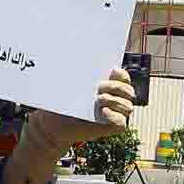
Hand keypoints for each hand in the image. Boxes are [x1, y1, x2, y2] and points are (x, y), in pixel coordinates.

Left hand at [23, 68, 137, 153]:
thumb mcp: (70, 85)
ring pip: (127, 106)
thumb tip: (82, 56)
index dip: (121, 74)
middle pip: (128, 91)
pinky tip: (103, 111)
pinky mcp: (112, 127)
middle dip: (116, 87)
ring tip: (98, 99)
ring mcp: (115, 114)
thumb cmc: (63, 102)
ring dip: (115, 101)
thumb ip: (79, 74)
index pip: (123, 77)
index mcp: (109, 85)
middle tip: (100, 87)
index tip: (112, 71)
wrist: (55, 123)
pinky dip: (114, 116)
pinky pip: (121, 123)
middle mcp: (116, 99)